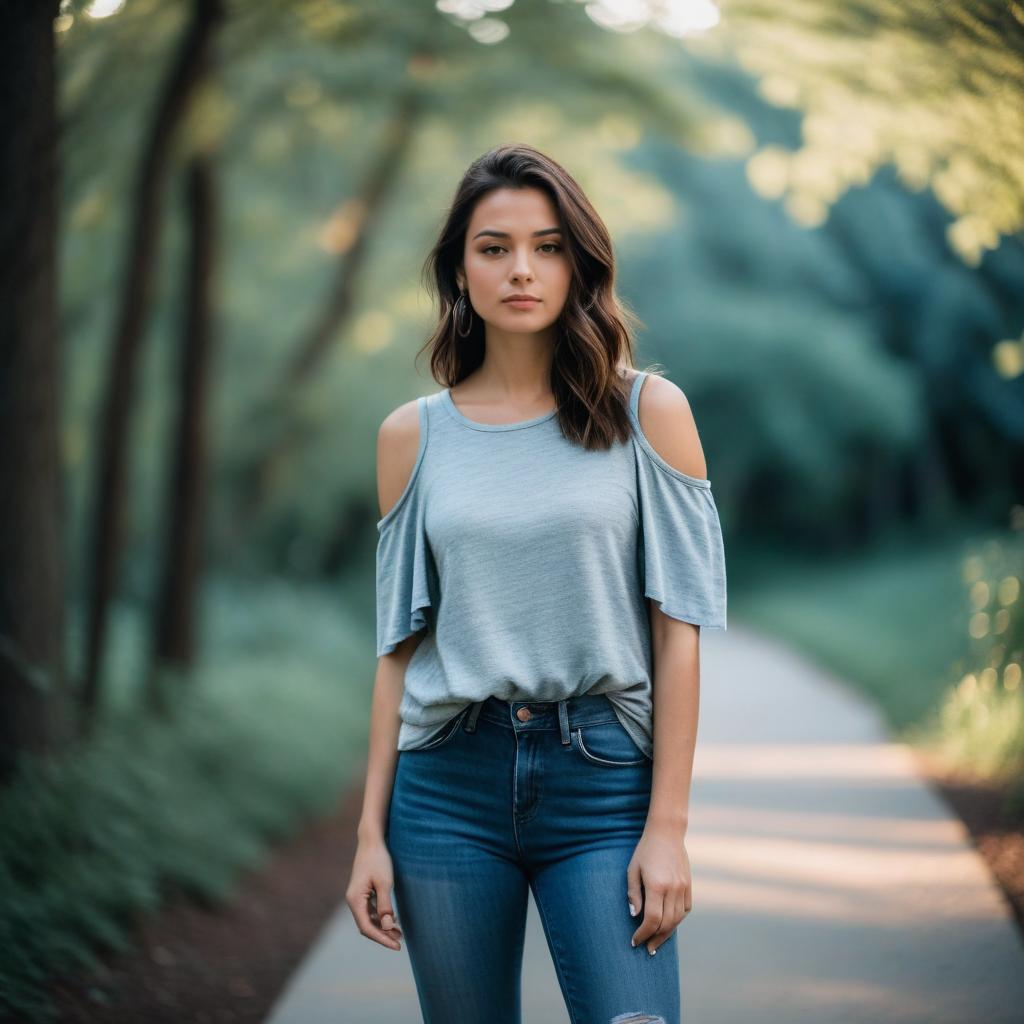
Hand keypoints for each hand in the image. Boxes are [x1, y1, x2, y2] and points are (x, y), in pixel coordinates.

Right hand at [345, 837, 402, 950]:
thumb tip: (387, 926)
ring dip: (383, 927)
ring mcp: (358, 896)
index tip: (396, 946)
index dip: (381, 939)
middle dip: (383, 935)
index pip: (366, 927)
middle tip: (400, 943)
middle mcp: (353, 900)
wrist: (372, 840)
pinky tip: (394, 920)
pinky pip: (371, 910)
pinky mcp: (363, 892)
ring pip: (369, 919)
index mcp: (355, 900)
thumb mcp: (384, 882)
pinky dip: (381, 917)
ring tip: (400, 934)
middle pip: (367, 926)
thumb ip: (385, 905)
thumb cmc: (378, 859)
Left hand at [626, 825, 691, 954]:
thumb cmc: (645, 850)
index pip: (652, 919)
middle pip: (666, 923)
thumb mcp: (633, 869)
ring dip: (666, 933)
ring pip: (677, 919)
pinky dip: (677, 920)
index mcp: (657, 885)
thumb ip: (633, 893)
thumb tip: (635, 916)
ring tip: (656, 942)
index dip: (643, 933)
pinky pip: (685, 910)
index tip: (635, 941)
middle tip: (646, 948)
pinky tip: (669, 925)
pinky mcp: (689, 886)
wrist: (667, 833)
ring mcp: (683, 887)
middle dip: (655, 938)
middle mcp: (673, 888)